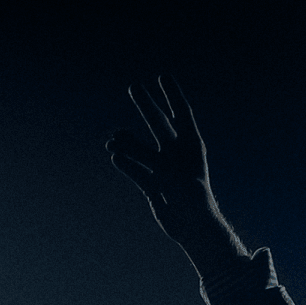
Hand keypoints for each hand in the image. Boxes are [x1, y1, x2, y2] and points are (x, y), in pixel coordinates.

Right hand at [108, 78, 246, 271]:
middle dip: (147, 106)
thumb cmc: (188, 196)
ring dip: (127, 141)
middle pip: (159, 123)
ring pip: (142, 148)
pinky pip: (137, 172)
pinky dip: (126, 164)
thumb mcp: (165, 169)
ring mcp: (166, 170)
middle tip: (133, 86)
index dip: (172, 94)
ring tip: (112, 138)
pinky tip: (115, 157)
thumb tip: (116, 143)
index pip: (181, 112)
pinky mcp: (155, 187)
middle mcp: (178, 154)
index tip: (163, 76)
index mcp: (191, 145)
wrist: (193, 228)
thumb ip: (141, 153)